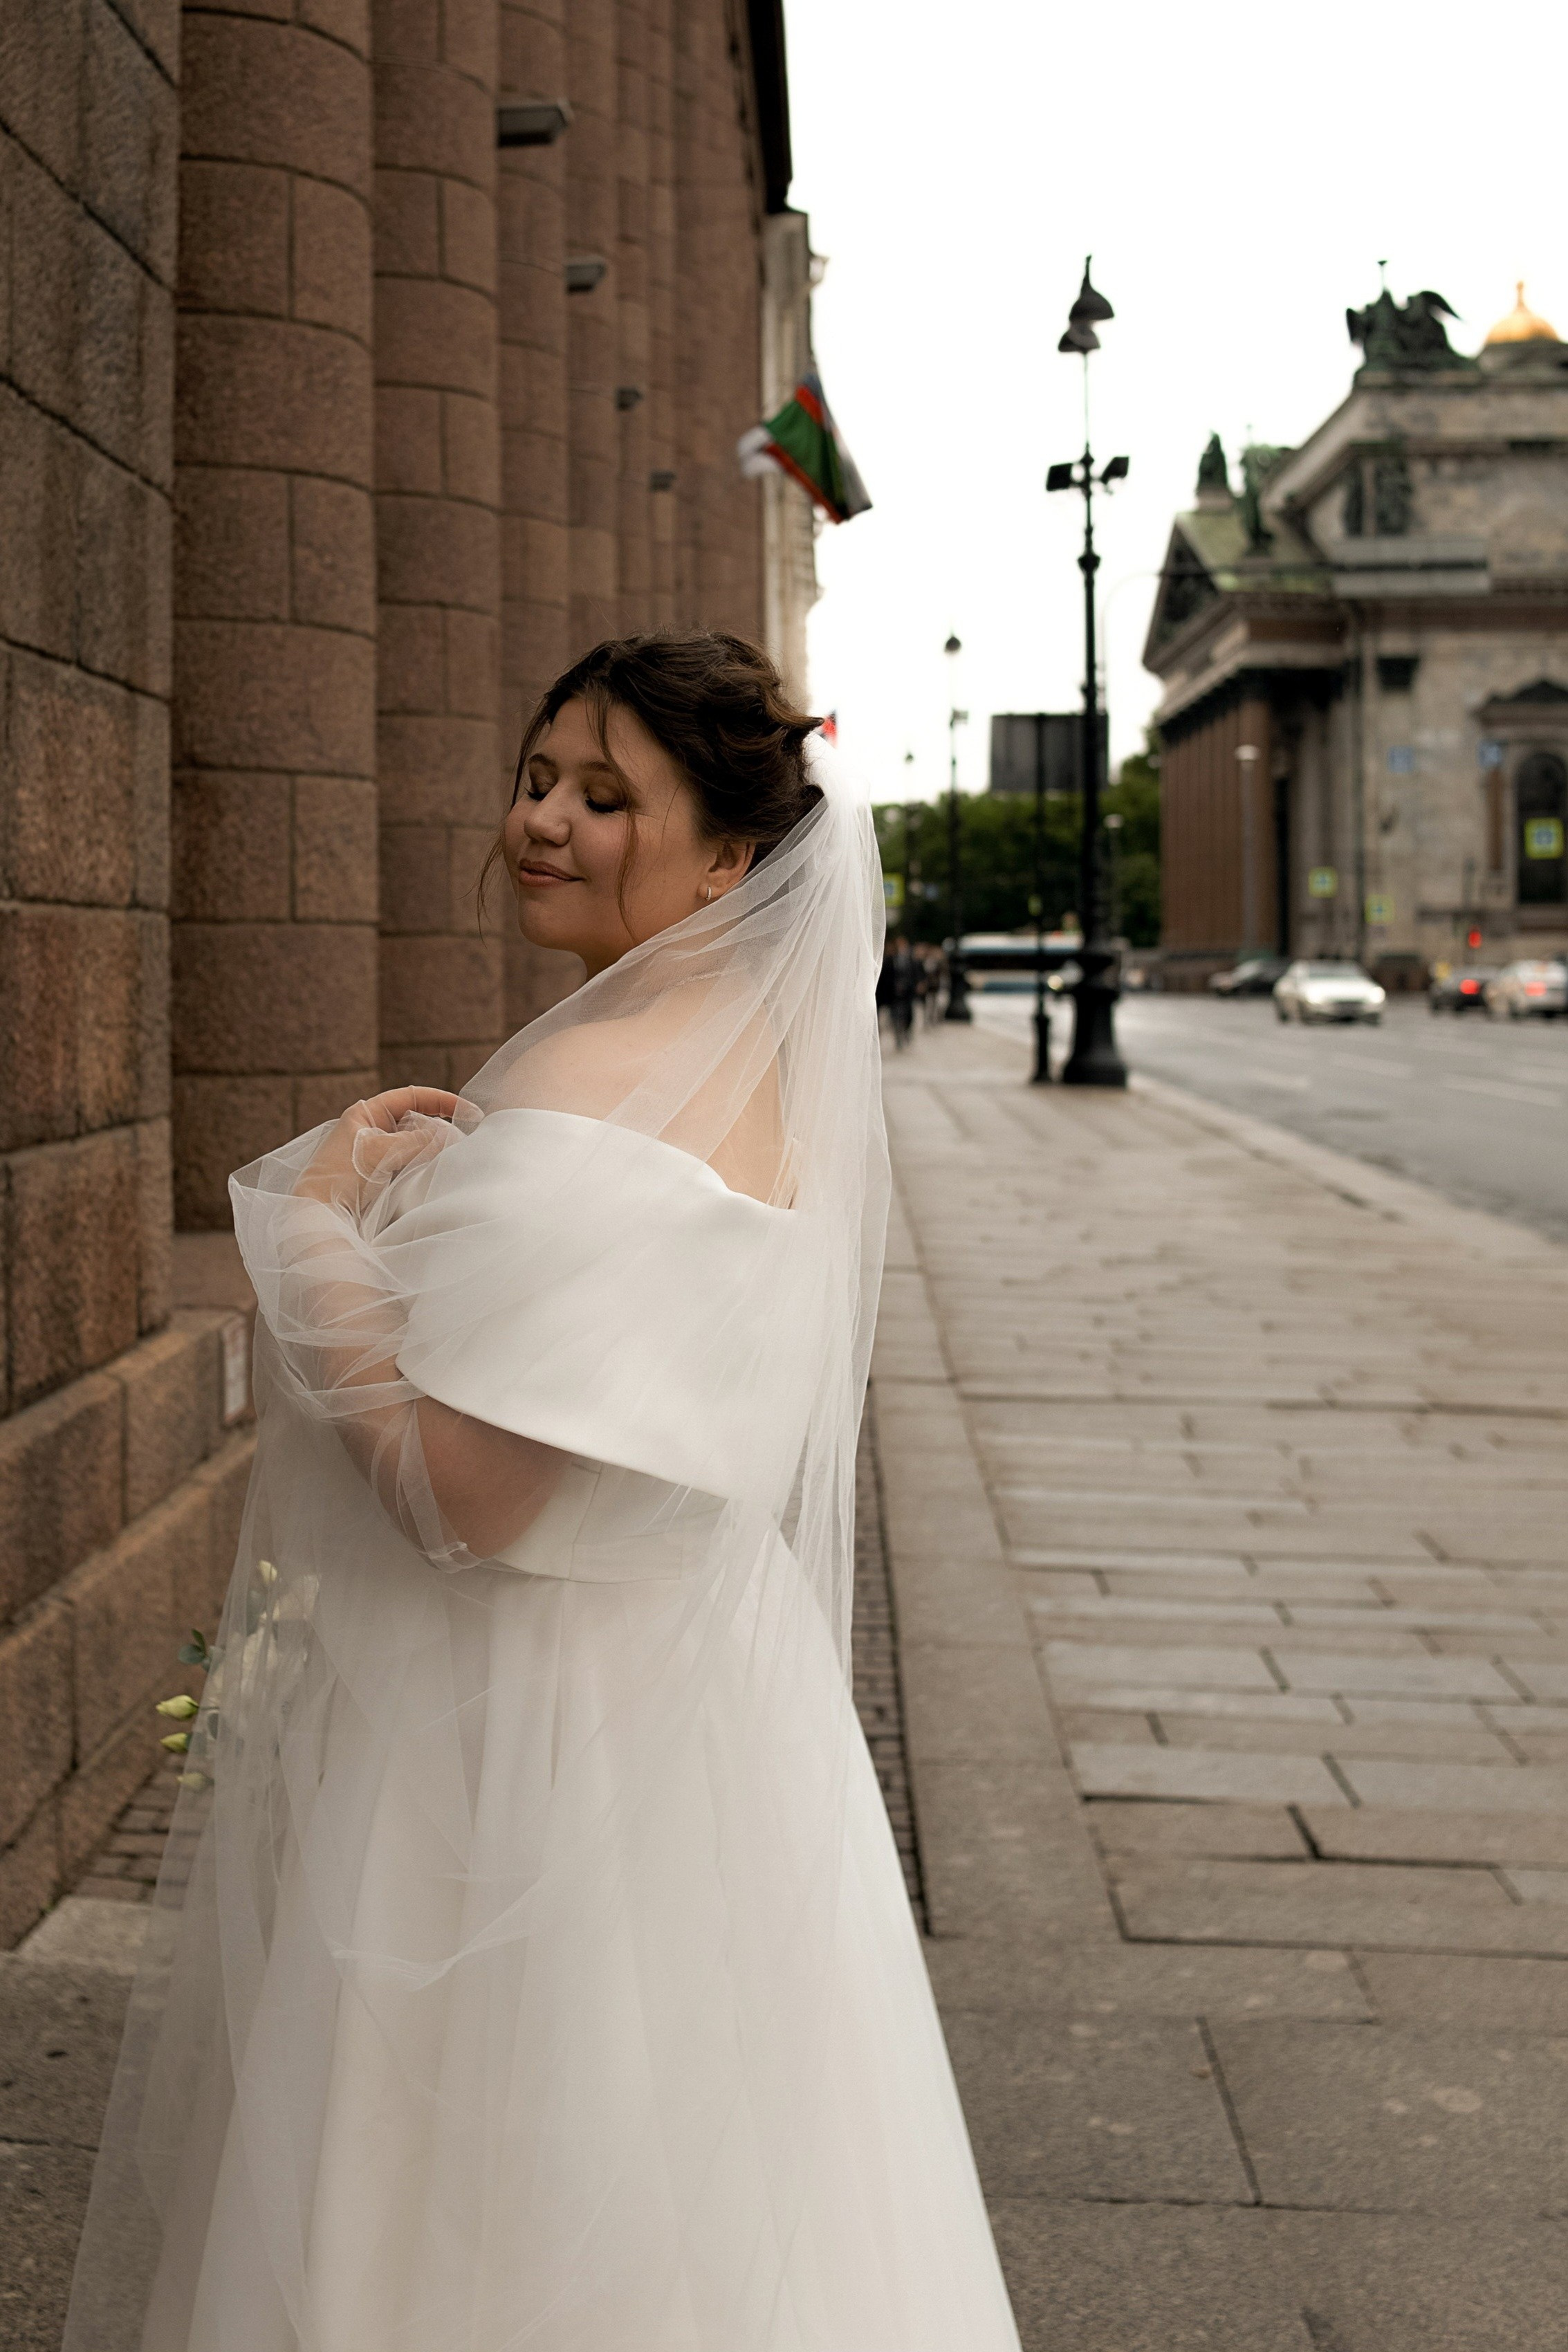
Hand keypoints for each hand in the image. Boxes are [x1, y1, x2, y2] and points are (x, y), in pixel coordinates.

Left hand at [296, 1087, 466, 1211]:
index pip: (412, 1097)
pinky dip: (424, 1166)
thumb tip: (449, 1134)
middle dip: (440, 1127)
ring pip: (415, 1144)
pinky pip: (410, 1163)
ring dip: (433, 1149)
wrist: (317, 1212)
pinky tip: (436, 1172)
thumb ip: (416, 1141)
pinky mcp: (381, 1174)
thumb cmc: (339, 1176)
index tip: (469, 1112)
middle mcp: (372, 1129)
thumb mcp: (379, 1152)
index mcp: (366, 1113)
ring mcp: (377, 1152)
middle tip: (464, 1139)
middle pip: (417, 1121)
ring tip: (454, 1156)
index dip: (442, 1101)